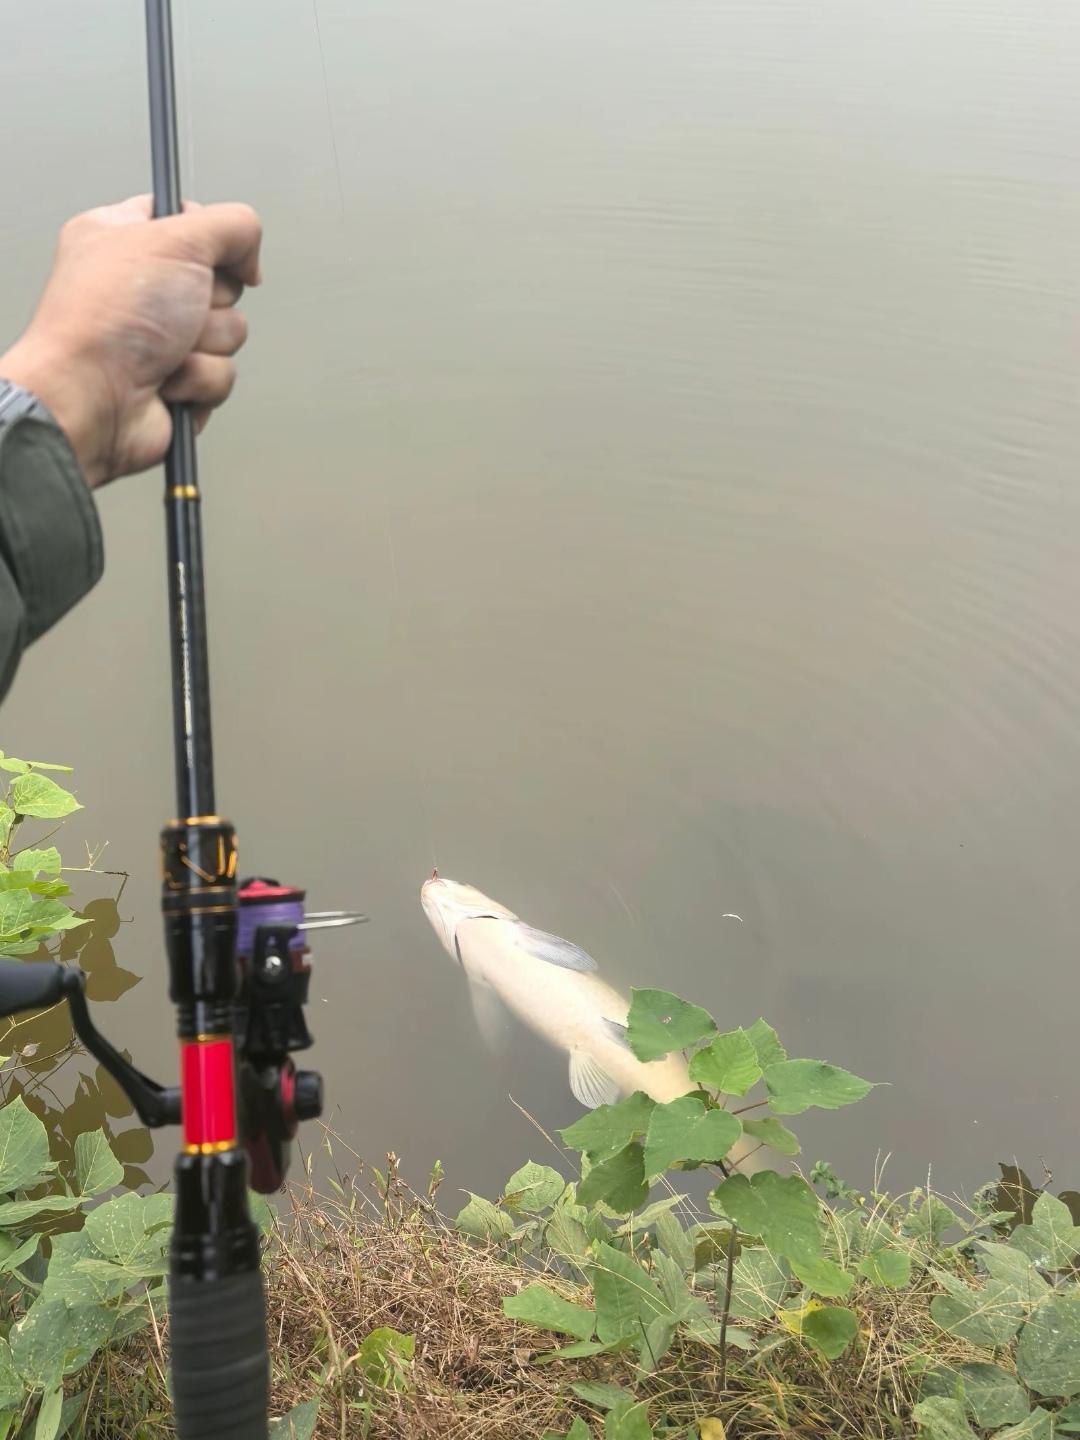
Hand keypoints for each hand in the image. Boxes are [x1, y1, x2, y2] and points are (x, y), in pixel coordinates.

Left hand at [0, 195, 261, 487]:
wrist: (90, 397)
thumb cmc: (107, 320)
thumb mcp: (176, 239)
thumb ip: (232, 225)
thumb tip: (250, 255)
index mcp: (123, 238)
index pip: (190, 219)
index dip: (208, 236)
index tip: (204, 250)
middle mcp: (141, 286)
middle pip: (222, 281)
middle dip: (211, 301)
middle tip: (178, 308)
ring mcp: (160, 337)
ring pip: (229, 331)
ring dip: (207, 344)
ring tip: (166, 350)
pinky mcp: (178, 380)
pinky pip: (221, 374)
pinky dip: (200, 379)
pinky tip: (166, 381)